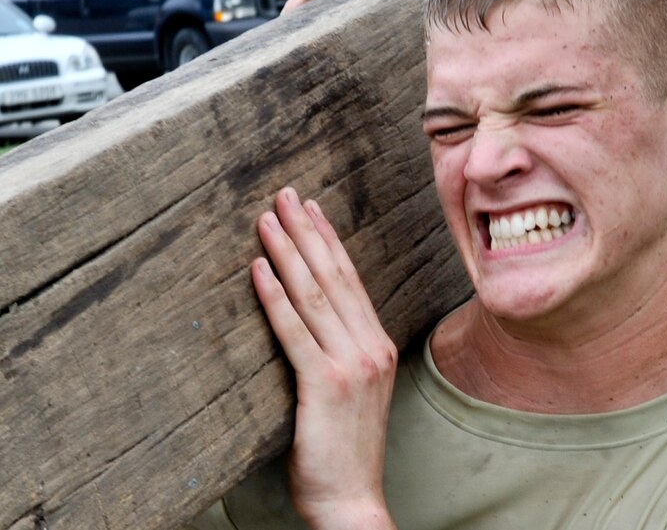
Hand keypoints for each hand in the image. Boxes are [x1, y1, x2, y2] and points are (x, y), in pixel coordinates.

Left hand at [251, 187, 397, 529]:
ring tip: (266, 219)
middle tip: (286, 195)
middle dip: (308, 231)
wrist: (353, 501)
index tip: (312, 209)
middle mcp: (370, 346)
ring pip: (315, 296)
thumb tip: (312, 320)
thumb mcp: (354, 391)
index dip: (329, 241)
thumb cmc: (346, 450)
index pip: (351, 281)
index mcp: (379, 345)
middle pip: (335, 277)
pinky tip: (259, 269)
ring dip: (288, 252)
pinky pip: (295, 332)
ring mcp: (351, 364)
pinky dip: (275, 297)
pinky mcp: (325, 385)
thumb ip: (341, 353)